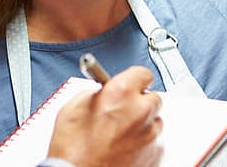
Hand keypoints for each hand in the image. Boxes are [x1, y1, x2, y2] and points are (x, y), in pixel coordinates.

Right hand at [49, 66, 163, 166]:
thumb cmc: (72, 148)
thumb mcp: (74, 105)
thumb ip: (96, 92)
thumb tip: (104, 91)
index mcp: (121, 92)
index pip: (143, 73)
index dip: (133, 79)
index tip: (129, 83)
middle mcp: (140, 111)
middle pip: (152, 97)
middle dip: (138, 101)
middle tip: (122, 109)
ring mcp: (148, 134)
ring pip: (154, 119)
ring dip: (142, 121)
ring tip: (120, 130)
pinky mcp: (152, 153)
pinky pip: (153, 140)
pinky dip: (142, 140)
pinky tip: (123, 144)